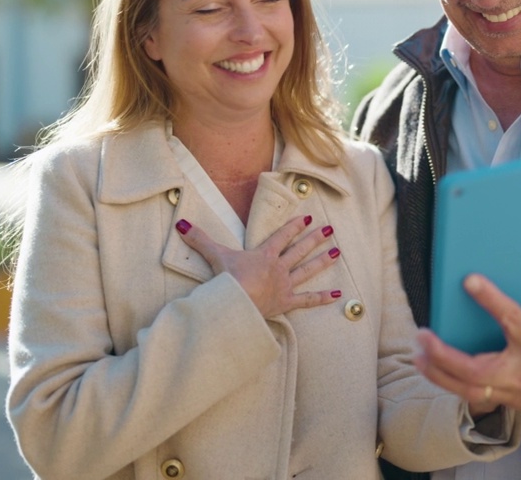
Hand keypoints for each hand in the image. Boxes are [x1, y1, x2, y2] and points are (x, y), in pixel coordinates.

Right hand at [176, 216, 339, 317]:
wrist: (237, 302)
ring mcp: (285, 285)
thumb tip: (182, 225)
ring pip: (307, 270)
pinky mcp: (286, 303)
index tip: (307, 218)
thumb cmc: (227, 279)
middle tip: (329, 229)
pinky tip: (338, 295)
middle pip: (299, 250)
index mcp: (264, 255)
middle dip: (315, 239)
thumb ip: (200, 240)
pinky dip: (322, 298)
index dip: (294, 227)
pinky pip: (308, 300)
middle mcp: (279, 268)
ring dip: (322, 261)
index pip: (282, 237)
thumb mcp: (215, 256)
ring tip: (337, 251)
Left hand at [415, 256, 520, 418]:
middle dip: (444, 355)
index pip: (513, 321)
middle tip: (423, 335)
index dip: (491, 300)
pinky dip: (452, 383)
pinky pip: (474, 396)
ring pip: (468, 390)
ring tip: (418, 353)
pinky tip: (434, 369)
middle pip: (475, 370)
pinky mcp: (511, 402)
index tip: (469, 280)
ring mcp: (516, 393)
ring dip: (438, 373)